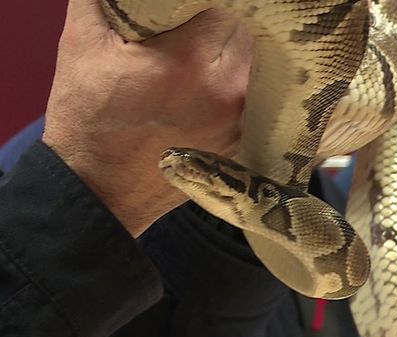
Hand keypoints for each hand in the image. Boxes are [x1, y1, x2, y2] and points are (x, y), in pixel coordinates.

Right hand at [43, 0, 251, 236]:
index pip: (224, 11)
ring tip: (193, 71)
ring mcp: (235, 123)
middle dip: (217, 33)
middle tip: (188, 41)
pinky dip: (227, 94)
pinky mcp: (235, 145)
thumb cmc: (86, 117)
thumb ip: (104, 0)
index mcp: (191, 61)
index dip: (205, 9)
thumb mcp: (83, 45)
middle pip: (241, 39)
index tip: (188, 16)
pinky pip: (243, 103)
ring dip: (226, 63)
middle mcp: (225, 92)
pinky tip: (197, 100)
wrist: (98, 190)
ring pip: (246, 71)